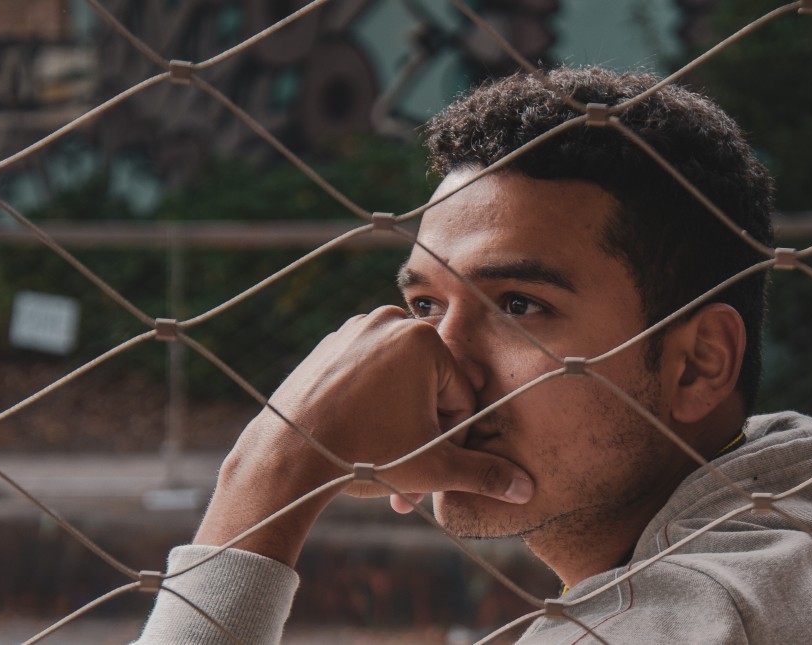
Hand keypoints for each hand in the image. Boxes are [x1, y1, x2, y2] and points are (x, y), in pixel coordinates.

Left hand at [193, 306, 533, 564]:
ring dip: (401, 423)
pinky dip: (372, 405)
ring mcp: (355, 329)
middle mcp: (390, 321)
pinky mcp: (329, 344)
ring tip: (384, 461)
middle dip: (424, 435)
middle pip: (430, 388)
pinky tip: (361, 438)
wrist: (286, 456)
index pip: (462, 396)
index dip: (451, 439)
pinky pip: (368, 374)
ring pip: (399, 382)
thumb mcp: (433, 467)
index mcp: (424, 339)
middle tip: (407, 474)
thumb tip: (526, 489)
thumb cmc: (364, 455)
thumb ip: (483, 473)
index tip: (428, 463)